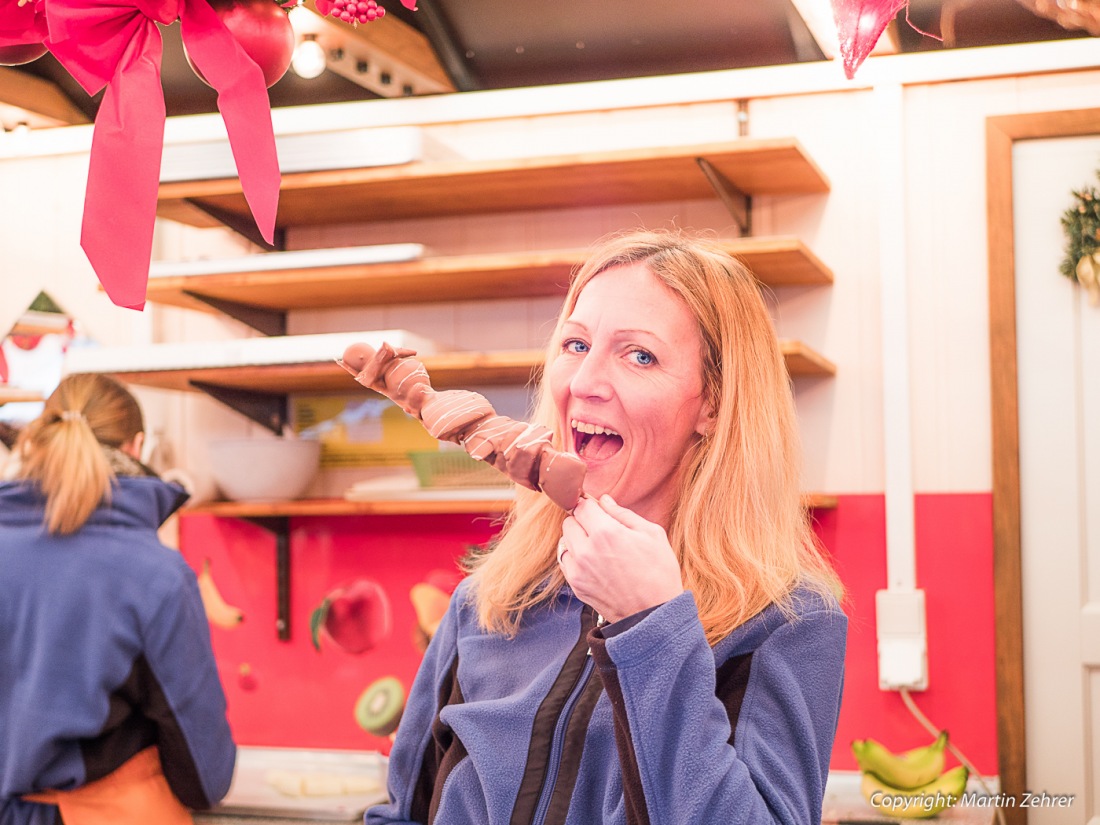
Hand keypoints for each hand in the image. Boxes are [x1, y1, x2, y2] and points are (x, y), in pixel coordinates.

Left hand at [559, 494, 683, 623]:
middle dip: (582, 521)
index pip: (582, 506)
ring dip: (576, 538)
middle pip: (569, 521)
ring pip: (564, 541)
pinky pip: (565, 561)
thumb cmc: (659, 572)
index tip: (598, 509)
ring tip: (597, 546)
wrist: (654, 614)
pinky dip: (574, 556)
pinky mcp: (576, 585)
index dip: (590, 504)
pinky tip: (592, 561)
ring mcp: (578, 570)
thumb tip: (604, 500)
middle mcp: (586, 549)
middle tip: (600, 528)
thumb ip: (623, 514)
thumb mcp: (651, 534)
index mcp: (606, 532)